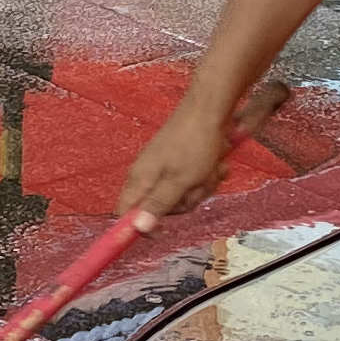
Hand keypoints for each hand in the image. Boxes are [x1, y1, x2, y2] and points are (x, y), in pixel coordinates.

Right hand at [115, 95, 239, 222]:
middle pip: (160, 209)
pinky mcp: (180, 163)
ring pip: (181, 196)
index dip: (140, 227)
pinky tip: (214, 163)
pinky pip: (192, 182)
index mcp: (139, 180)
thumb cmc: (194, 142)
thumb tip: (138, 228)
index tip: (162, 231)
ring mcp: (165, 169)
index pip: (124, 214)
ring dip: (200, 187)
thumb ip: (158, 205)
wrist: (210, 109)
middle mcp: (148, 175)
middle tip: (195, 185)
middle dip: (184, 201)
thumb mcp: (179, 181)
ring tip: (208, 170)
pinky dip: (206, 176)